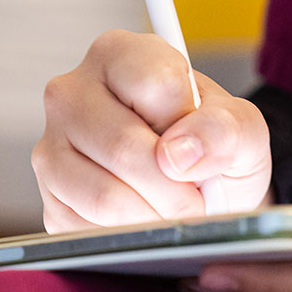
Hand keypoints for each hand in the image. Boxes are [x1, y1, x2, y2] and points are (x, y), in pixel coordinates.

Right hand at [32, 30, 271, 231]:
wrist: (202, 186)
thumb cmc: (214, 145)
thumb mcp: (242, 128)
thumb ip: (226, 129)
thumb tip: (180, 153)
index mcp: (122, 55)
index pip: (154, 84)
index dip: (190, 124)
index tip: (202, 142)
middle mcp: (74, 93)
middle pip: (123, 146)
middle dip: (175, 187)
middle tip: (198, 197)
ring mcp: (52, 146)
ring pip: (103, 196)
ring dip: (155, 216)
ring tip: (176, 209)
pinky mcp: (49, 198)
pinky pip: (88, 229)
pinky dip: (131, 236)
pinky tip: (147, 218)